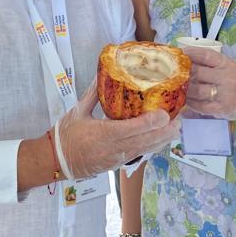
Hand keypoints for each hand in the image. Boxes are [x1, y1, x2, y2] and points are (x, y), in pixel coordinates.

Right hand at [55, 81, 180, 178]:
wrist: (56, 161)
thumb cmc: (65, 135)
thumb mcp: (77, 111)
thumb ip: (93, 93)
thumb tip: (104, 73)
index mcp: (102, 134)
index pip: (131, 129)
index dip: (150, 123)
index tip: (164, 114)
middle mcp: (113, 148)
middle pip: (145, 142)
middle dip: (164, 132)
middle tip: (179, 120)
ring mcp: (117, 158)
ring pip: (145, 150)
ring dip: (162, 140)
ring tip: (175, 128)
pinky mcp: (118, 163)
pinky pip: (139, 154)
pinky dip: (151, 146)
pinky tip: (160, 139)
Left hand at [181, 47, 235, 122]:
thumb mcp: (229, 65)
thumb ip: (211, 63)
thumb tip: (185, 59)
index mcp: (227, 63)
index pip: (205, 55)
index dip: (189, 53)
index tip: (179, 53)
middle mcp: (227, 77)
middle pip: (197, 73)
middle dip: (182, 73)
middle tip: (172, 73)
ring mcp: (224, 94)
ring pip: (196, 90)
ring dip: (183, 89)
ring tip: (176, 87)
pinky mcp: (222, 109)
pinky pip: (200, 106)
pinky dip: (189, 103)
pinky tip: (184, 100)